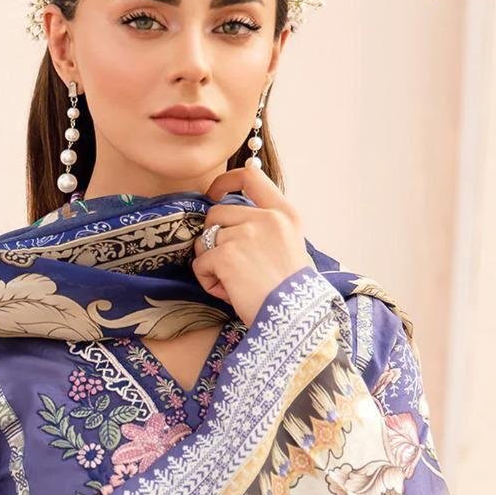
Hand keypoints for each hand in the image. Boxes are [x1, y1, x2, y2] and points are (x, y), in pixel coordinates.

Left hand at [192, 167, 314, 326]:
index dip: (225, 182)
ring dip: (212, 265)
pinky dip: (208, 281)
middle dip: (214, 239)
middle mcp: (266, 218)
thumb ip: (265, 228)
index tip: (214, 193)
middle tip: (230, 266)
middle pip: (217, 213)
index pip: (250, 176)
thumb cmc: (290, 292)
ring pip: (205, 241)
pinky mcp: (227, 255)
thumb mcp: (288, 246)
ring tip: (234, 284)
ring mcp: (245, 235)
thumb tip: (226, 223)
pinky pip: (201, 263)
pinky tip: (229, 292)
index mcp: (285, 213)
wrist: (294, 318)